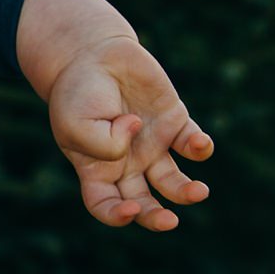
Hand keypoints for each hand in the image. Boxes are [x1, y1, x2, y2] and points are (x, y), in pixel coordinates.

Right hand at [46, 38, 214, 231]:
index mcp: (96, 168)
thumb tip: (137, 134)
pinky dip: (200, 147)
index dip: (116, 216)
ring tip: (199, 191)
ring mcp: (151, 144)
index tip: (129, 210)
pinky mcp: (173, 121)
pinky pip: (191, 143)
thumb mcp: (75, 120)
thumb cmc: (77, 91)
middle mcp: (126, 163)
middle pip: (143, 203)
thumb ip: (103, 143)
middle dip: (156, 218)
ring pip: (172, 181)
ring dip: (187, 191)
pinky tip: (198, 144)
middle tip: (170, 220)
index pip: (104, 206)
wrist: (94, 52)